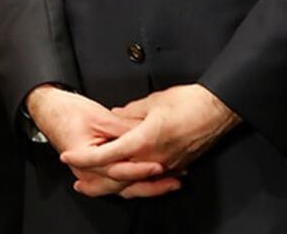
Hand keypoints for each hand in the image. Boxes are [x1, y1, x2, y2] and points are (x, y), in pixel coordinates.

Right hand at [25, 84, 178, 198]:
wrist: (49, 108)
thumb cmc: (67, 111)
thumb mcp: (99, 116)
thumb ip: (124, 129)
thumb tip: (147, 134)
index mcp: (86, 159)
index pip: (118, 170)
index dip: (140, 168)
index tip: (159, 165)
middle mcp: (88, 172)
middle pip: (124, 186)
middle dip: (151, 185)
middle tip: (175, 179)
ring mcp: (91, 174)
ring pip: (123, 188)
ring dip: (147, 187)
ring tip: (170, 182)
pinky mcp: (96, 171)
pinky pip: (118, 182)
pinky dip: (136, 182)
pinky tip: (152, 180)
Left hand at [60, 84, 240, 193]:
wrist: (218, 109)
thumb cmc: (189, 102)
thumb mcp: (152, 101)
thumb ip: (129, 112)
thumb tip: (116, 115)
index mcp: (144, 140)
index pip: (107, 155)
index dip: (85, 158)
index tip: (68, 157)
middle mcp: (154, 158)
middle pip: (118, 177)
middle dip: (96, 182)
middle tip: (79, 184)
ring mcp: (167, 164)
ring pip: (136, 182)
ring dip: (116, 184)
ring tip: (100, 185)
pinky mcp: (178, 165)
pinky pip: (152, 178)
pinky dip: (137, 181)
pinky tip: (130, 179)